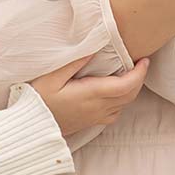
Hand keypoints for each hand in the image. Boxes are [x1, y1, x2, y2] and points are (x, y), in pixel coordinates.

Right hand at [29, 55, 150, 135]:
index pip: (125, 85)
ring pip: (124, 105)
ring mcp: (95, 117)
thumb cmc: (38, 98)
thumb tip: (94, 48)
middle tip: (140, 63)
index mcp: (90, 94)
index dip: (139, 73)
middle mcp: (97, 108)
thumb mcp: (52, 76)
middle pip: (129, 95)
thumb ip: (74, 62)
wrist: (30, 126)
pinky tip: (114, 91)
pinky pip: (115, 113)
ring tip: (130, 73)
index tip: (144, 59)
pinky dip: (122, 101)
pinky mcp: (90, 122)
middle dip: (139, 79)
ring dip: (132, 90)